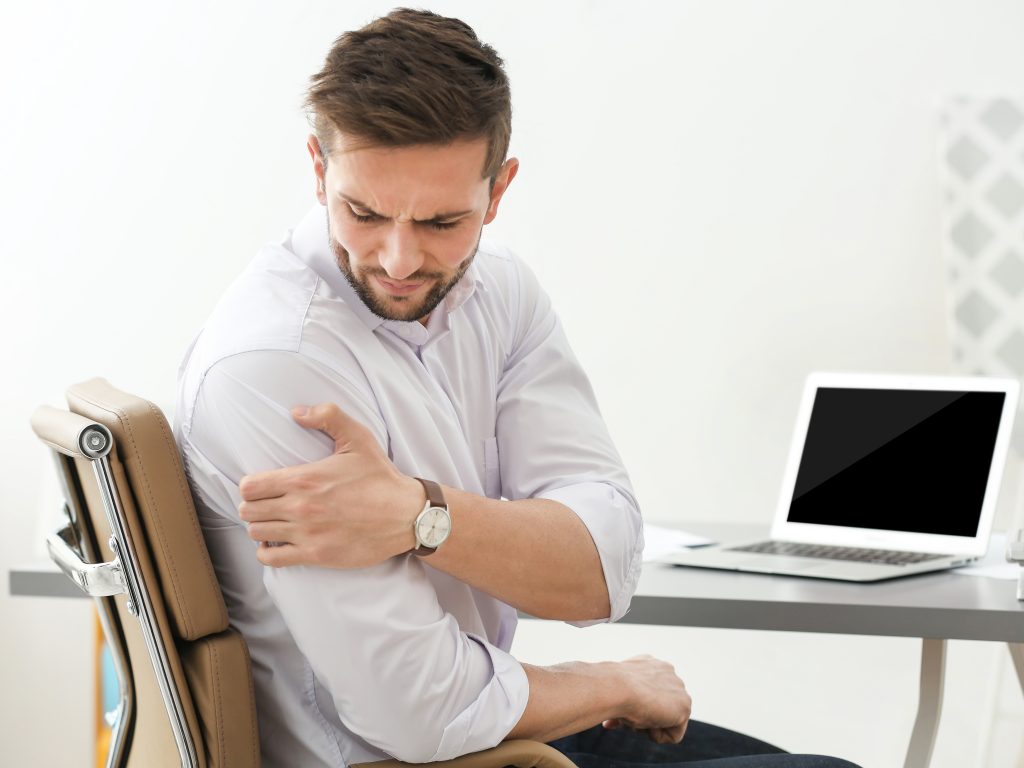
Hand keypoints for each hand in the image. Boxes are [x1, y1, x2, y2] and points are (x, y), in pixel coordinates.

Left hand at [237, 403, 422, 567]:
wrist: (406, 515)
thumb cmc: (381, 476)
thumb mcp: (359, 437)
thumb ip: (328, 415)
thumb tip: (296, 412)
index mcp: (304, 479)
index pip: (249, 487)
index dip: (250, 485)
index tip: (262, 485)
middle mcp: (300, 508)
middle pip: (248, 511)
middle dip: (254, 505)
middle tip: (268, 503)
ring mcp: (307, 534)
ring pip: (257, 533)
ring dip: (261, 526)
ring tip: (274, 521)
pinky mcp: (316, 555)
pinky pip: (271, 558)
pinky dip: (268, 551)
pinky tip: (278, 542)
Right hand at [603, 655, 691, 744]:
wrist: (615, 687)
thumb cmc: (609, 690)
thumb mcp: (616, 694)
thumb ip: (622, 704)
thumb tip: (610, 722)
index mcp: (649, 664)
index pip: (648, 694)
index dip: (634, 708)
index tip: (618, 715)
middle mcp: (666, 671)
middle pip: (658, 707)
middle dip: (643, 718)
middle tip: (627, 718)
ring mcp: (678, 686)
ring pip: (666, 720)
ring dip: (649, 725)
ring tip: (636, 715)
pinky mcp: (685, 705)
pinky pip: (674, 734)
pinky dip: (658, 735)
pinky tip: (648, 721)